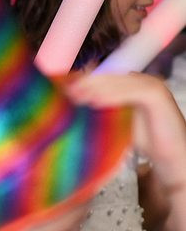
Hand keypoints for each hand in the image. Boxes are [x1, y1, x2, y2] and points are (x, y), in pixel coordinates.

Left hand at [66, 72, 185, 188]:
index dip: (82, 80)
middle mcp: (140, 79)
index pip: (102, 74)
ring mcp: (150, 84)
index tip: (62, 88)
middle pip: (107, 75)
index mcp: (129, 82)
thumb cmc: (140, 138)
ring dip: (95, 88)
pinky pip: (132, 91)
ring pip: (117, 82)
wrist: (169, 156)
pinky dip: (113, 95)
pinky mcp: (157, 94)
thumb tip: (70, 101)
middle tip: (65, 92)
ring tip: (75, 97)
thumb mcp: (113, 120)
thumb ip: (98, 107)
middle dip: (84, 83)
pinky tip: (95, 102)